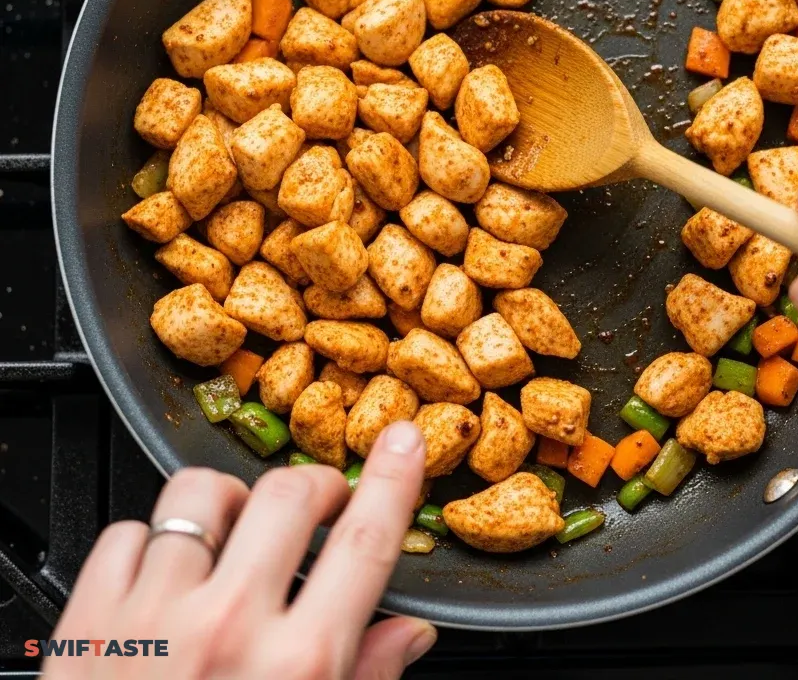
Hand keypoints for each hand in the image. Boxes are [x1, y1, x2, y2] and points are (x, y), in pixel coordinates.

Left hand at [45, 421, 433, 678]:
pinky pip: (130, 532)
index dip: (392, 478)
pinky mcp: (88, 626)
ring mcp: (153, 621)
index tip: (403, 440)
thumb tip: (410, 633)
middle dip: (313, 486)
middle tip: (316, 505)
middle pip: (289, 494)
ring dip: (230, 506)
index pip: (366, 542)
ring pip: (202, 495)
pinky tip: (167, 577)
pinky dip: (153, 542)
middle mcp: (229, 631)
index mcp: (299, 669)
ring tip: (234, 535)